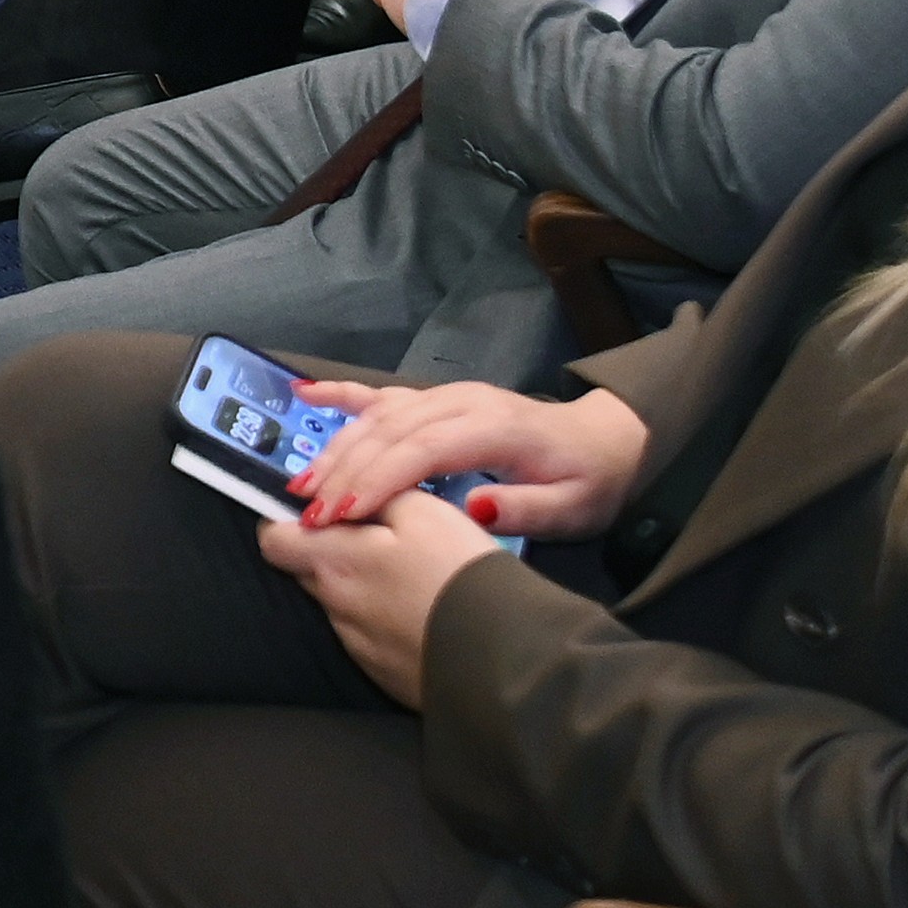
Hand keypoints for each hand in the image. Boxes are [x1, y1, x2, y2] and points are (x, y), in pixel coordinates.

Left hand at [248, 484, 512, 704]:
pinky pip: (368, 635)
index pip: (271, 540)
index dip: (285, 519)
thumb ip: (377, 496)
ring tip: (409, 576)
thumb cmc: (458, 574)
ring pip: (340, 604)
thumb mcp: (424, 511)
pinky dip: (384, 619)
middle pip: (306, 570)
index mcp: (333, 562)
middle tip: (375, 537)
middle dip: (327, 550)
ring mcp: (356, 646)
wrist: (501, 659)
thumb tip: (352, 495)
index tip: (318, 509)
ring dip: (359, 587)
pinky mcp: (381, 673)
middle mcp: (333, 606)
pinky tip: (422, 612)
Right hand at [294, 374, 648, 540]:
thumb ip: (525, 509)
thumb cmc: (587, 482)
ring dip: (336, 448)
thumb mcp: (571, 508)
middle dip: (345, 473)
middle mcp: (463, 402)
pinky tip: (303, 393)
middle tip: (309, 515)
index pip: (424, 450)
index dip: (380, 480)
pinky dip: (342, 394)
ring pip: (378, 416)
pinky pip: (382, 393)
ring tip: (301, 487)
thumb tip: (472, 505)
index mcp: (495, 428)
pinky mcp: (437, 398)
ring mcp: (446, 395)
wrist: (606, 442)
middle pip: (390, 432)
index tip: (345, 515)